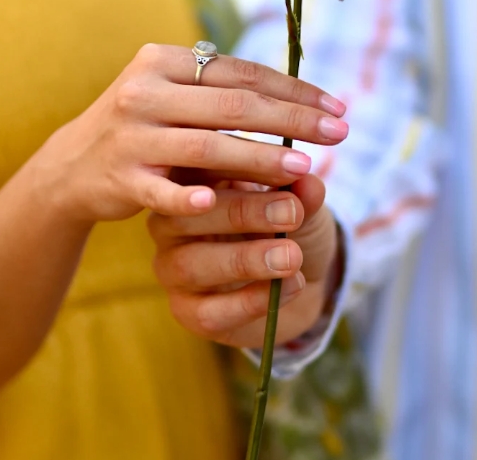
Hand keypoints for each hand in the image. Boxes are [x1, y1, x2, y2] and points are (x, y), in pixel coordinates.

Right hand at [31, 44, 348, 223]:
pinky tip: (215, 203)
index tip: (338, 106)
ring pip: (205, 145)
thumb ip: (222, 89)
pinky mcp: (119, 178)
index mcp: (165, 61)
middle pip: (232, 105)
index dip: (294, 89)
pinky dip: (187, 195)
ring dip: (258, 158)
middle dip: (292, 120)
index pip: (242, 72)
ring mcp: (130, 135)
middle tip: (339, 132)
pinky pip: (160, 189)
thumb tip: (299, 93)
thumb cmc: (145, 125)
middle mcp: (145, 91)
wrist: (73, 164)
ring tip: (304, 168)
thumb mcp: (175, 94)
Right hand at [148, 175, 340, 347]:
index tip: (283, 166)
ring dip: (246, 260)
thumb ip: (301, 192)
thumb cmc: (289, 223)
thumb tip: (306, 181)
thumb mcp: (302, 201)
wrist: (303, 276)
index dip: (238, 165)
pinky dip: (252, 300)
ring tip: (291, 257)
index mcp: (191, 180)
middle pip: (185, 216)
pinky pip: (209, 311)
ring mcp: (172, 268)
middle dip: (241, 213)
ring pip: (191, 266)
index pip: (199, 166)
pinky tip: (291, 286)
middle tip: (290, 213)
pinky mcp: (187, 311)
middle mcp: (170, 221)